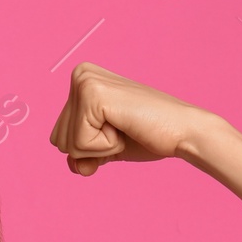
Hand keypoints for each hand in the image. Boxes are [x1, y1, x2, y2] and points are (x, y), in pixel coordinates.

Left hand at [49, 63, 218, 175]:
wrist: (183, 132)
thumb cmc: (149, 136)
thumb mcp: (105, 147)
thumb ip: (83, 156)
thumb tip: (72, 166)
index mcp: (81, 80)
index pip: (59, 137)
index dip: (90, 147)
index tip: (119, 128)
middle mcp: (80, 74)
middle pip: (58, 141)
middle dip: (93, 148)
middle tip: (124, 128)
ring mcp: (85, 82)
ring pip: (67, 145)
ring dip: (100, 147)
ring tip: (126, 126)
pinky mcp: (93, 95)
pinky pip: (80, 144)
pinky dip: (105, 146)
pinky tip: (126, 126)